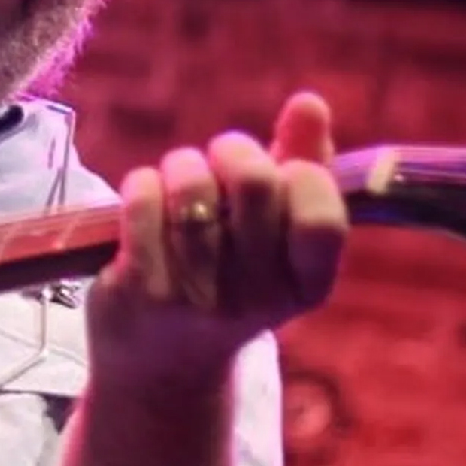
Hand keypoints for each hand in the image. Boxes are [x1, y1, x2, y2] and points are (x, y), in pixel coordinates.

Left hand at [85, 91, 350, 388]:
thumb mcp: (275, 234)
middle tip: (220, 156)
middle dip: (233, 150)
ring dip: (183, 165)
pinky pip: (143, 203)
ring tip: (180, 177)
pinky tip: (146, 195)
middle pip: (254, 185)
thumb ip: (303, 164)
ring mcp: (198, 296)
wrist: (159, 363)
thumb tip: (310, 102)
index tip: (282, 167)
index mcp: (307, 284)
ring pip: (192, 189)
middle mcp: (258, 298)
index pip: (323, 218)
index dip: (302, 173)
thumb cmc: (227, 276)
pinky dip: (143, 183)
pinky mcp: (141, 289)